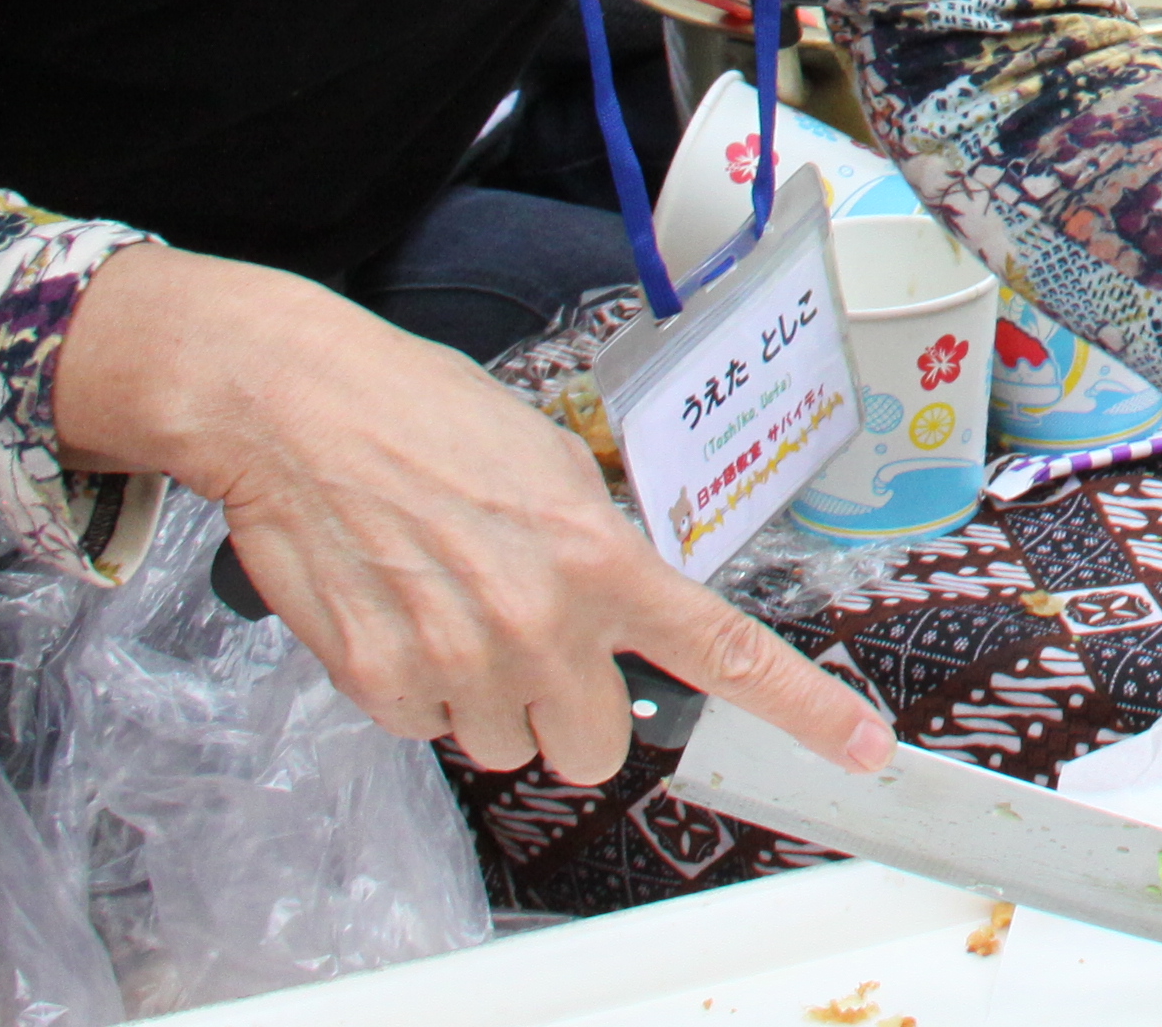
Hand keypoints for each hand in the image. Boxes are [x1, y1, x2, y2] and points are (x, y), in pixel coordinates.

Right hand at [55, 248, 892, 787]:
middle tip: (536, 643)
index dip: (802, 711)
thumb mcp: (551, 460)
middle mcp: (541, 623)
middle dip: (574, 711)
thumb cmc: (424, 415)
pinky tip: (399, 613)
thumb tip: (624, 604)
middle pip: (596, 750)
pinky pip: (426, 730)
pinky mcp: (382, 685)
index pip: (724, 652)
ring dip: (489, 700)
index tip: (862, 752)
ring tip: (450, 606)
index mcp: (602, 559)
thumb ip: (601, 547)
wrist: (299, 409)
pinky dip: (417, 691)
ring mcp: (459, 662)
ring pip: (506, 747)